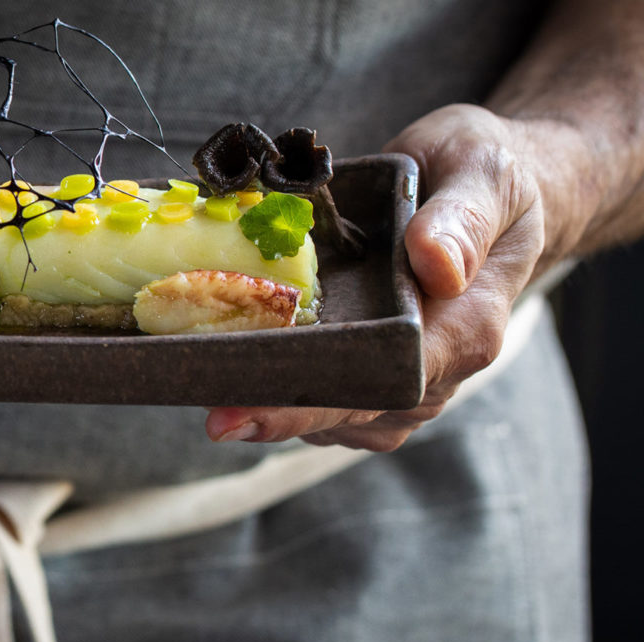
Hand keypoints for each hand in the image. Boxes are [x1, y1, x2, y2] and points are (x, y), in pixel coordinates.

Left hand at [204, 105, 551, 450]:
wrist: (482, 185)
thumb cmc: (482, 173)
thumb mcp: (483, 172)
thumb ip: (464, 218)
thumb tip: (436, 266)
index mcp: (465, 325)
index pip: (387, 381)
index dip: (314, 404)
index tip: (250, 413)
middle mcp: (436, 365)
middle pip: (349, 411)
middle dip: (277, 414)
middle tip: (213, 419)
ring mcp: (403, 375)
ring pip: (332, 415)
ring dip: (272, 403)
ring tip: (210, 387)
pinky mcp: (372, 366)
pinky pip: (323, 397)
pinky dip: (279, 386)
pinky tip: (233, 368)